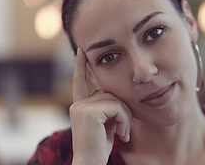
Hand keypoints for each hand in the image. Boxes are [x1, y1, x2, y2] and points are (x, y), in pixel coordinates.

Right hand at [70, 47, 132, 164]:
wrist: (90, 163)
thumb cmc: (100, 147)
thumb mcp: (106, 124)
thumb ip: (108, 108)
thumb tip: (119, 99)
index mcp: (80, 105)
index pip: (79, 80)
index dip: (81, 65)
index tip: (82, 50)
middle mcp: (78, 104)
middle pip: (109, 93)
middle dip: (122, 110)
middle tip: (126, 130)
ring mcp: (82, 107)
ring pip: (115, 100)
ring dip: (125, 117)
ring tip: (124, 134)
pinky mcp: (90, 112)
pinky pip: (117, 107)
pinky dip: (125, 120)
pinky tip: (123, 134)